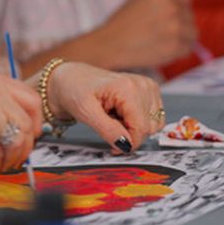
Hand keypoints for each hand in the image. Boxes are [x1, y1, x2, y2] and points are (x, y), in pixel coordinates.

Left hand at [44, 61, 163, 153]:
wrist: (70, 78)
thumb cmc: (74, 90)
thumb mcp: (85, 113)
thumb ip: (107, 130)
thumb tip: (126, 145)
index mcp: (128, 88)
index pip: (142, 128)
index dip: (128, 143)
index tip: (113, 146)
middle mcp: (141, 84)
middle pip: (148, 127)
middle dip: (129, 134)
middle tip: (108, 124)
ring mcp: (146, 86)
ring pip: (153, 124)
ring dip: (133, 127)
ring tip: (113, 116)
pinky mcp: (148, 90)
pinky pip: (153, 117)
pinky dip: (138, 121)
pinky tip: (121, 113)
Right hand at [90, 0, 195, 67]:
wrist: (109, 44)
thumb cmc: (122, 23)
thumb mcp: (141, 0)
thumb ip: (162, 1)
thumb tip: (182, 8)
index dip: (179, 9)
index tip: (170, 18)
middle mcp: (173, 7)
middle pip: (190, 18)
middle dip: (180, 27)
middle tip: (161, 35)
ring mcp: (176, 27)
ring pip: (192, 35)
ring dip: (181, 40)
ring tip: (161, 43)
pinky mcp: (175, 46)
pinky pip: (187, 50)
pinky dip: (177, 53)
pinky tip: (161, 51)